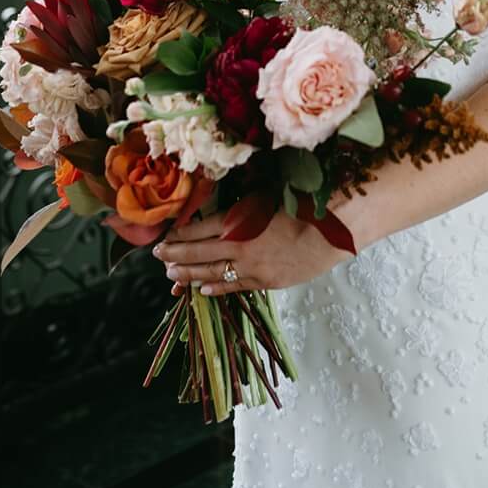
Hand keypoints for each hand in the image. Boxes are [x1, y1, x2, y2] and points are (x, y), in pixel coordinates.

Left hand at [150, 204, 355, 296]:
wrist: (330, 232)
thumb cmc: (299, 207)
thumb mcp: (262, 198)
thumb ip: (238, 208)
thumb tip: (216, 212)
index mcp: (235, 221)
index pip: (197, 229)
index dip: (179, 234)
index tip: (165, 236)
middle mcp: (238, 245)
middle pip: (197, 252)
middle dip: (174, 254)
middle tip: (157, 255)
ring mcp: (251, 267)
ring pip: (211, 273)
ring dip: (189, 273)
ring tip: (171, 274)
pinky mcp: (265, 281)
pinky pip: (234, 286)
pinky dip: (216, 288)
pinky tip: (201, 290)